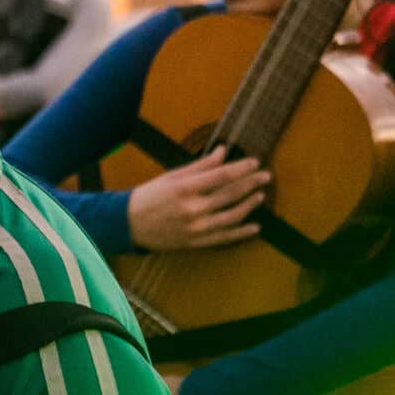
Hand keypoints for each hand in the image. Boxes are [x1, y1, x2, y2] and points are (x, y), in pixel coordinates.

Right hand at [126, 145, 271, 250]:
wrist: (128, 224)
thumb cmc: (149, 196)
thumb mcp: (172, 176)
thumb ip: (200, 166)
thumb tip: (223, 152)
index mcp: (185, 188)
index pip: (222, 176)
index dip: (241, 168)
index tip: (255, 162)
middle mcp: (193, 208)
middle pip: (230, 194)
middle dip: (251, 183)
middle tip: (266, 176)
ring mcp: (196, 227)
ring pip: (231, 216)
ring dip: (249, 205)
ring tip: (260, 195)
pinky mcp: (196, 242)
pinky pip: (224, 238)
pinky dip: (242, 233)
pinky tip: (256, 227)